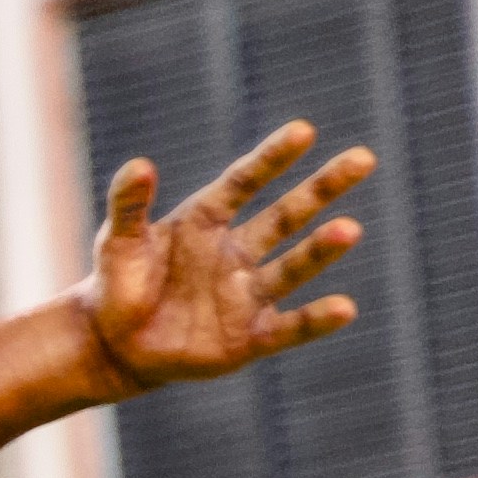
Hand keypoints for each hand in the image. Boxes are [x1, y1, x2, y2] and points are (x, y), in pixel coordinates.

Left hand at [83, 122, 369, 392]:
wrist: (115, 346)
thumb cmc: (118, 285)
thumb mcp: (117, 242)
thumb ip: (129, 205)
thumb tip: (140, 164)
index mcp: (206, 222)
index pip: (244, 182)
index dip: (271, 158)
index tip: (303, 131)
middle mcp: (237, 252)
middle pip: (286, 215)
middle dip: (323, 188)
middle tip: (363, 158)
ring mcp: (246, 294)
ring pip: (292, 267)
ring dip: (321, 249)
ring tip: (350, 229)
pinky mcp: (250, 337)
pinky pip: (289, 327)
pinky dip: (315, 320)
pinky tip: (345, 308)